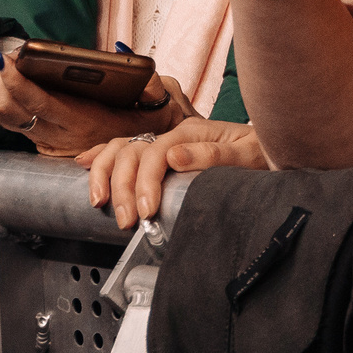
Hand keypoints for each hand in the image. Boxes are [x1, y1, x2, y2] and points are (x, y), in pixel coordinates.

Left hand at [0, 42, 186, 158]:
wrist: (139, 157)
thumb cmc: (143, 125)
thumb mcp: (156, 106)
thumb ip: (150, 83)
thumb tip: (122, 52)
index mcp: (83, 121)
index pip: (39, 102)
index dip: (17, 82)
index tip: (10, 60)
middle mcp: (59, 134)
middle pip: (10, 109)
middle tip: (2, 56)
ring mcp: (46, 139)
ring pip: (3, 116)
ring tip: (3, 67)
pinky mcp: (40, 140)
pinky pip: (7, 122)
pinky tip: (5, 84)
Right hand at [78, 118, 270, 230]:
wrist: (269, 150)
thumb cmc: (260, 153)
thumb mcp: (246, 154)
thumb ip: (214, 154)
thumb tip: (174, 156)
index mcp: (191, 132)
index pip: (155, 153)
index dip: (146, 182)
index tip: (146, 211)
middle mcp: (173, 134)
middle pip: (132, 152)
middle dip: (122, 187)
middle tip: (126, 220)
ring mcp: (165, 142)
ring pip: (121, 149)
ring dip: (105, 174)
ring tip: (99, 202)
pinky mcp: (161, 153)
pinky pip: (124, 150)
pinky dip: (102, 157)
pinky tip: (84, 164)